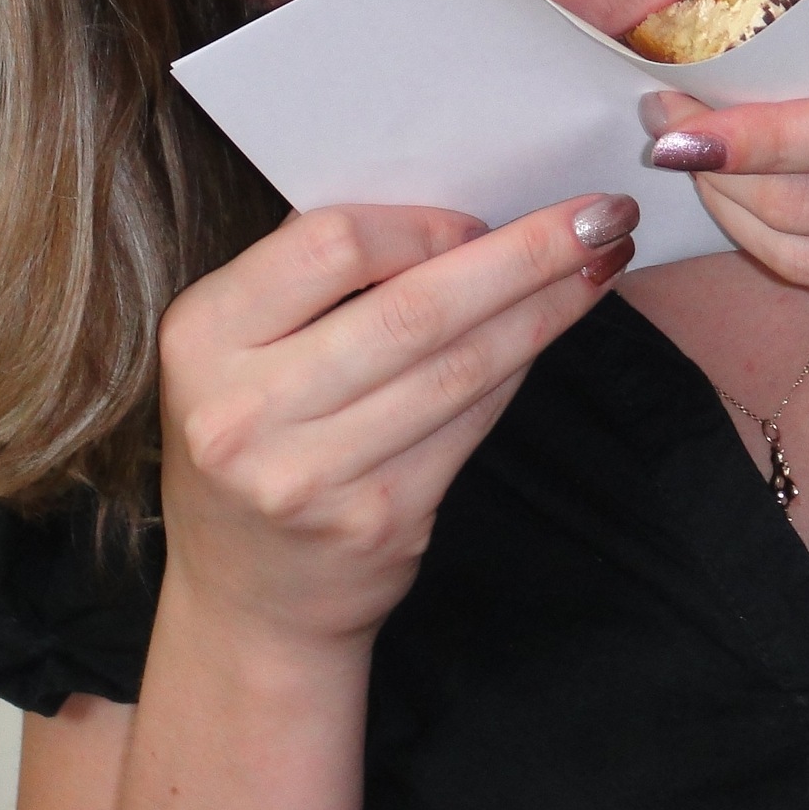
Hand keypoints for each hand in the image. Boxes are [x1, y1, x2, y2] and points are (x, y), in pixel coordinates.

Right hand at [153, 193, 638, 650]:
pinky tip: (555, 329)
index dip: (423, 224)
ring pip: (459, 366)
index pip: (332, 245)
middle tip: (604, 215)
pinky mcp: (378, 519)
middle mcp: (247, 407)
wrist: (250, 598)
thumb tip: (458, 210)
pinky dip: (521, 366)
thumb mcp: (241, 347)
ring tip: (603, 265)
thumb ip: (318, 279)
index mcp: (204, 334)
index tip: (484, 215)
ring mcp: (313, 473)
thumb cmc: (258, 440)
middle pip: (417, 307)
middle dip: (526, 254)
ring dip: (546, 307)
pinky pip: (472, 422)